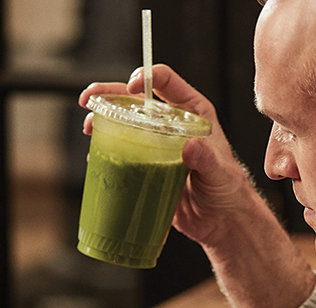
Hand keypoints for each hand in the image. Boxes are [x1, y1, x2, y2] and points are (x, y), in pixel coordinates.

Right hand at [79, 64, 265, 249]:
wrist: (219, 221)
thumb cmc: (228, 192)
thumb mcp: (220, 173)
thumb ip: (207, 159)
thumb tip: (190, 145)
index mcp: (193, 113)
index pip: (168, 83)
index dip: (147, 77)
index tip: (131, 86)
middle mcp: (171, 123)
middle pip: (136, 98)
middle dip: (109, 93)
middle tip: (89, 98)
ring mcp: (156, 143)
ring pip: (124, 121)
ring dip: (102, 118)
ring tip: (88, 126)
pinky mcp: (145, 164)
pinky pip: (122, 150)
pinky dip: (105, 148)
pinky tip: (95, 154)